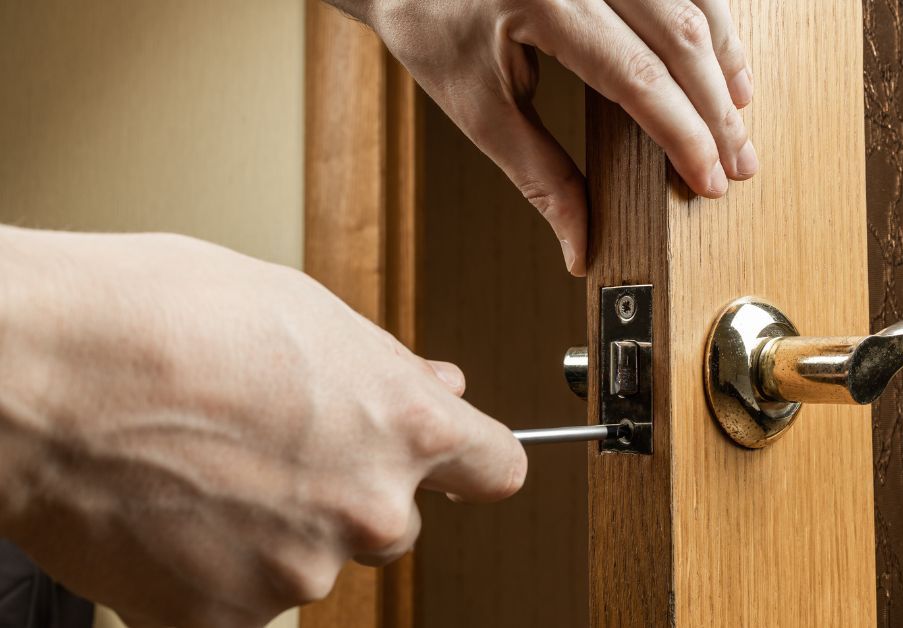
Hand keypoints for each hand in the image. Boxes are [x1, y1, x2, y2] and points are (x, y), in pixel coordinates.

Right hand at [0, 227, 525, 627]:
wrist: (41, 374)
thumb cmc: (162, 319)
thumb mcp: (304, 310)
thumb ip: (385, 367)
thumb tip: (436, 385)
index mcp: (405, 428)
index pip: (495, 468)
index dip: (469, 461)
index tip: (458, 463)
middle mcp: (369, 509)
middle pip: (392, 521)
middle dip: (350, 490)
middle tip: (273, 446)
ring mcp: (298, 572)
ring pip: (314, 561)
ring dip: (278, 530)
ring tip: (205, 468)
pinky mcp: (224, 620)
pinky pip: (243, 602)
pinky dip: (215, 571)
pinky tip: (175, 516)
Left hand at [338, 0, 755, 275]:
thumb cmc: (432, 27)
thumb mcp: (478, 111)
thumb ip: (540, 178)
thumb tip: (578, 244)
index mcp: (543, 1)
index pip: (637, 76)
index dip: (683, 133)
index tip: (708, 178)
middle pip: (678, 35)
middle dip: (716, 108)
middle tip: (738, 162)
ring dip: (723, 61)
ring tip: (738, 118)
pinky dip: (709, 22)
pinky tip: (720, 60)